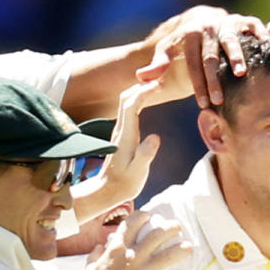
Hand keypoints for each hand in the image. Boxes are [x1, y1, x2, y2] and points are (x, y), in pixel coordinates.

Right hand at [80, 211, 192, 269]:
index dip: (141, 217)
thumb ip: (95, 254)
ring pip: (168, 255)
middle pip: (156, 235)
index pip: (131, 225)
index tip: (149, 215)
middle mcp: (133, 256)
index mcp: (117, 249)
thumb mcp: (91, 268)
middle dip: (169, 228)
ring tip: (189, 246)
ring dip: (181, 249)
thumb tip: (100, 246)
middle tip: (178, 226)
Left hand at [96, 81, 167, 205]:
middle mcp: (121, 130)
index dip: (143, 92)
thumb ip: (146, 154)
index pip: (131, 106)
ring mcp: (120, 131)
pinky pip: (129, 109)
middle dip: (141, 85)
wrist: (108, 191)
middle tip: (160, 79)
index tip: (158, 85)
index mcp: (126, 136)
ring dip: (139, 89)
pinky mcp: (123, 134)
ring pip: (126, 102)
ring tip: (157, 84)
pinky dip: (138, 98)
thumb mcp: (138, 172)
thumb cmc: (125, 184)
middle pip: (126, 98)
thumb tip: (156, 136)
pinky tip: (148, 97)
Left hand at [136, 5, 269, 107]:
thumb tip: (142, 78)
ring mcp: (226, 23)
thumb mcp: (167, 49)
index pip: (193, 64)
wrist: (201, 17)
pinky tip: (266, 48)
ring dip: (236, 57)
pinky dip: (260, 35)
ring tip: (241, 74)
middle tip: (218, 100)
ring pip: (231, 40)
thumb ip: (158, 64)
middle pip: (211, 56)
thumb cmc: (184, 41)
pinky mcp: (242, 20)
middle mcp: (209, 27)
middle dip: (214, 79)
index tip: (202, 104)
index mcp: (191, 35)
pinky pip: (252, 25)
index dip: (197, 85)